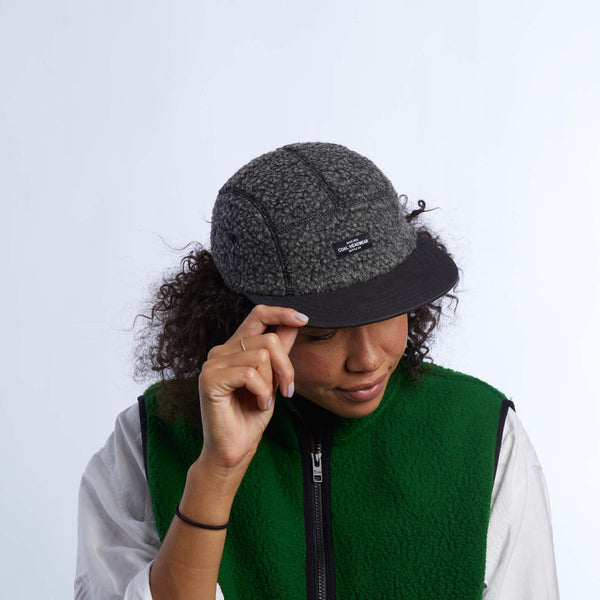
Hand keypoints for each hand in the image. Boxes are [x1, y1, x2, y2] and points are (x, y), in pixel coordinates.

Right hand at [197, 305, 308, 469]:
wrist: (235, 449)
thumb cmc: (251, 415)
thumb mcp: (273, 378)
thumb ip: (279, 350)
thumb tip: (294, 323)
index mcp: (234, 347)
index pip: (258, 314)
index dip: (281, 312)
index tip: (304, 319)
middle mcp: (220, 351)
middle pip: (267, 338)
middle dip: (285, 366)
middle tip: (286, 389)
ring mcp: (212, 364)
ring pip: (260, 356)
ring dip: (271, 383)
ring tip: (264, 401)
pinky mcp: (209, 379)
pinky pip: (249, 374)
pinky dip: (261, 392)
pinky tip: (257, 405)